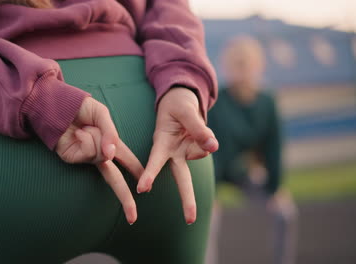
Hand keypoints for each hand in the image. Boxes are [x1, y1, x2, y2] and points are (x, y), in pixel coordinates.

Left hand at [56, 97, 143, 223]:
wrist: (57, 104)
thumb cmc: (80, 108)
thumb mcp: (102, 114)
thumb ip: (110, 133)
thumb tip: (111, 154)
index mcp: (110, 144)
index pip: (127, 160)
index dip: (137, 171)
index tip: (146, 186)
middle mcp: (99, 154)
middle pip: (116, 179)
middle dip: (125, 198)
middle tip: (133, 217)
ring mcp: (86, 158)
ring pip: (102, 156)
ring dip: (96, 138)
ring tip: (85, 128)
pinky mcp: (73, 159)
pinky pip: (89, 152)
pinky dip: (86, 139)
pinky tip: (78, 133)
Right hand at [136, 87, 218, 223]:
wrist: (181, 99)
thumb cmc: (176, 105)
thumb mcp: (186, 110)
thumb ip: (199, 129)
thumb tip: (214, 149)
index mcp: (161, 143)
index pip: (155, 160)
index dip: (149, 174)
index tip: (142, 189)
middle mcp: (172, 153)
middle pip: (180, 178)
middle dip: (187, 199)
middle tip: (190, 220)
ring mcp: (185, 153)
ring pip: (200, 154)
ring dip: (203, 140)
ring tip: (194, 122)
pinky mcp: (195, 150)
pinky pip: (207, 145)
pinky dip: (207, 136)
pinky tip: (199, 130)